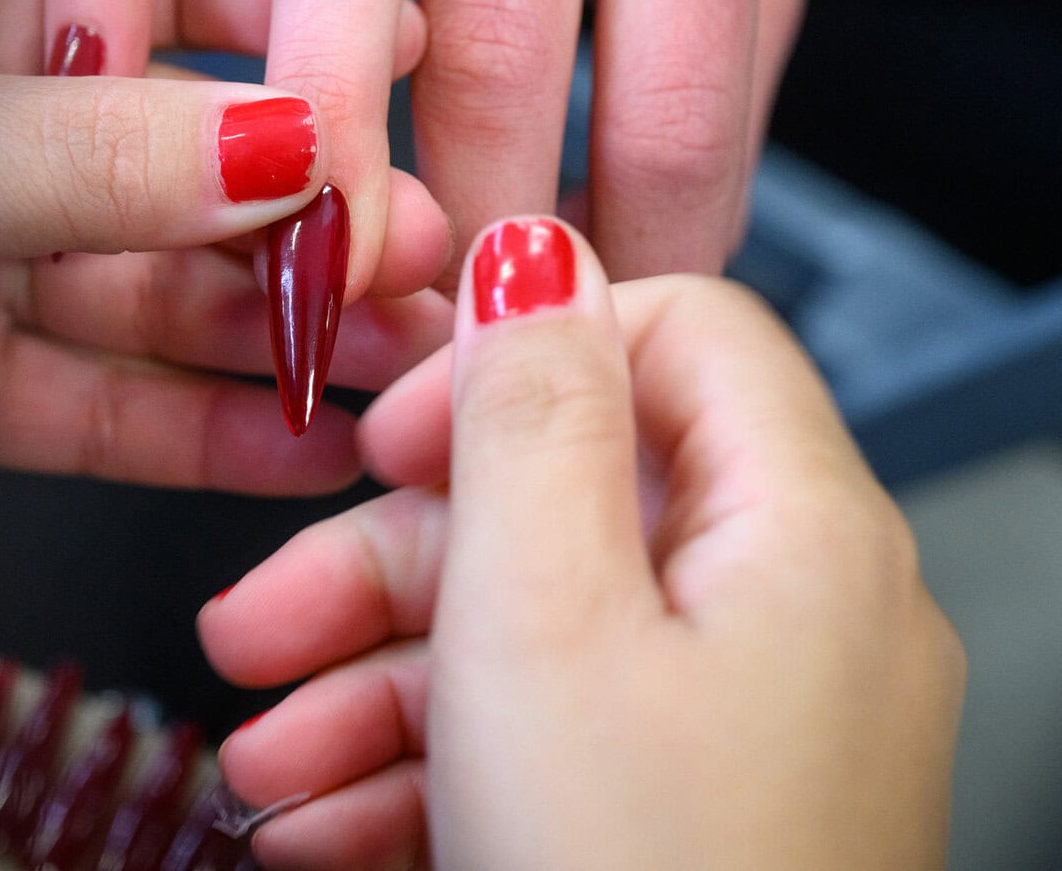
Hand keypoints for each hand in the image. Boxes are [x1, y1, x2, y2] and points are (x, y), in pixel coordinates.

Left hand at [0, 0, 454, 569]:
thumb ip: (99, 156)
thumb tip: (295, 142)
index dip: (279, 10)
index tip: (395, 53)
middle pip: (178, 145)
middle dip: (310, 206)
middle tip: (430, 251)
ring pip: (155, 285)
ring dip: (281, 328)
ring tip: (407, 362)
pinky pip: (97, 402)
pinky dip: (198, 430)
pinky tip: (309, 448)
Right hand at [45, 0, 804, 291]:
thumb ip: (718, 47)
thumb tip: (658, 249)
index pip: (674, 91)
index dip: (634, 253)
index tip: (582, 339)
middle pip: (503, 42)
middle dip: (459, 233)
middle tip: (426, 359)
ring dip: (311, 140)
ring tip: (296, 283)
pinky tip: (85, 88)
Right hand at [201, 219, 963, 869]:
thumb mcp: (541, 620)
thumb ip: (531, 413)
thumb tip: (537, 248)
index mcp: (800, 531)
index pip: (670, 335)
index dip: (515, 360)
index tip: (393, 435)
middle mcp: (802, 620)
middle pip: (575, 505)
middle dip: (388, 565)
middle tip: (260, 622)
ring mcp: (758, 733)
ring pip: (545, 642)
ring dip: (379, 689)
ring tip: (263, 768)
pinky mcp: (703, 824)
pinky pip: (562, 749)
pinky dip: (438, 773)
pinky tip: (328, 829)